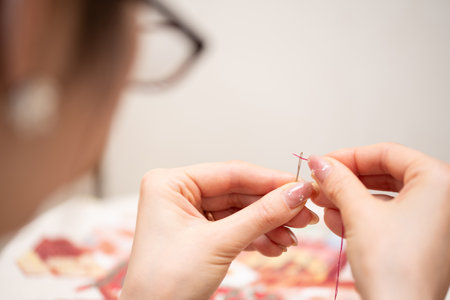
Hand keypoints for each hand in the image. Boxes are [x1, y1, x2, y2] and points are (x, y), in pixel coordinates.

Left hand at [120, 161, 317, 299]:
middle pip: (238, 193)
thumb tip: (297, 193)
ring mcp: (189, 215)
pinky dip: (256, 238)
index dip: (269, 180)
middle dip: (272, 208)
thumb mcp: (219, 244)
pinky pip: (234, 229)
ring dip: (268, 226)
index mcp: (171, 183)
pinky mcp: (199, 235)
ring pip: (239, 212)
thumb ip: (261, 215)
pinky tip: (276, 247)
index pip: (230, 173)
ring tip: (292, 239)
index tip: (302, 187)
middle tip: (305, 215)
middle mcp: (179, 194)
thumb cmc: (166, 282)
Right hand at [309, 143, 449, 299]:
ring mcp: (436, 221)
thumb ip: (338, 181)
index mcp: (439, 182)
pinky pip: (390, 216)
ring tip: (324, 204)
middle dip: (348, 181)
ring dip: (350, 199)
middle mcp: (444, 199)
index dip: (348, 156)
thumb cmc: (395, 270)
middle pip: (386, 174)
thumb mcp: (358, 214)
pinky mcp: (424, 240)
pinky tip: (338, 221)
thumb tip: (321, 163)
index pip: (387, 153)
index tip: (324, 162)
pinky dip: (363, 216)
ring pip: (386, 196)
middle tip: (322, 183)